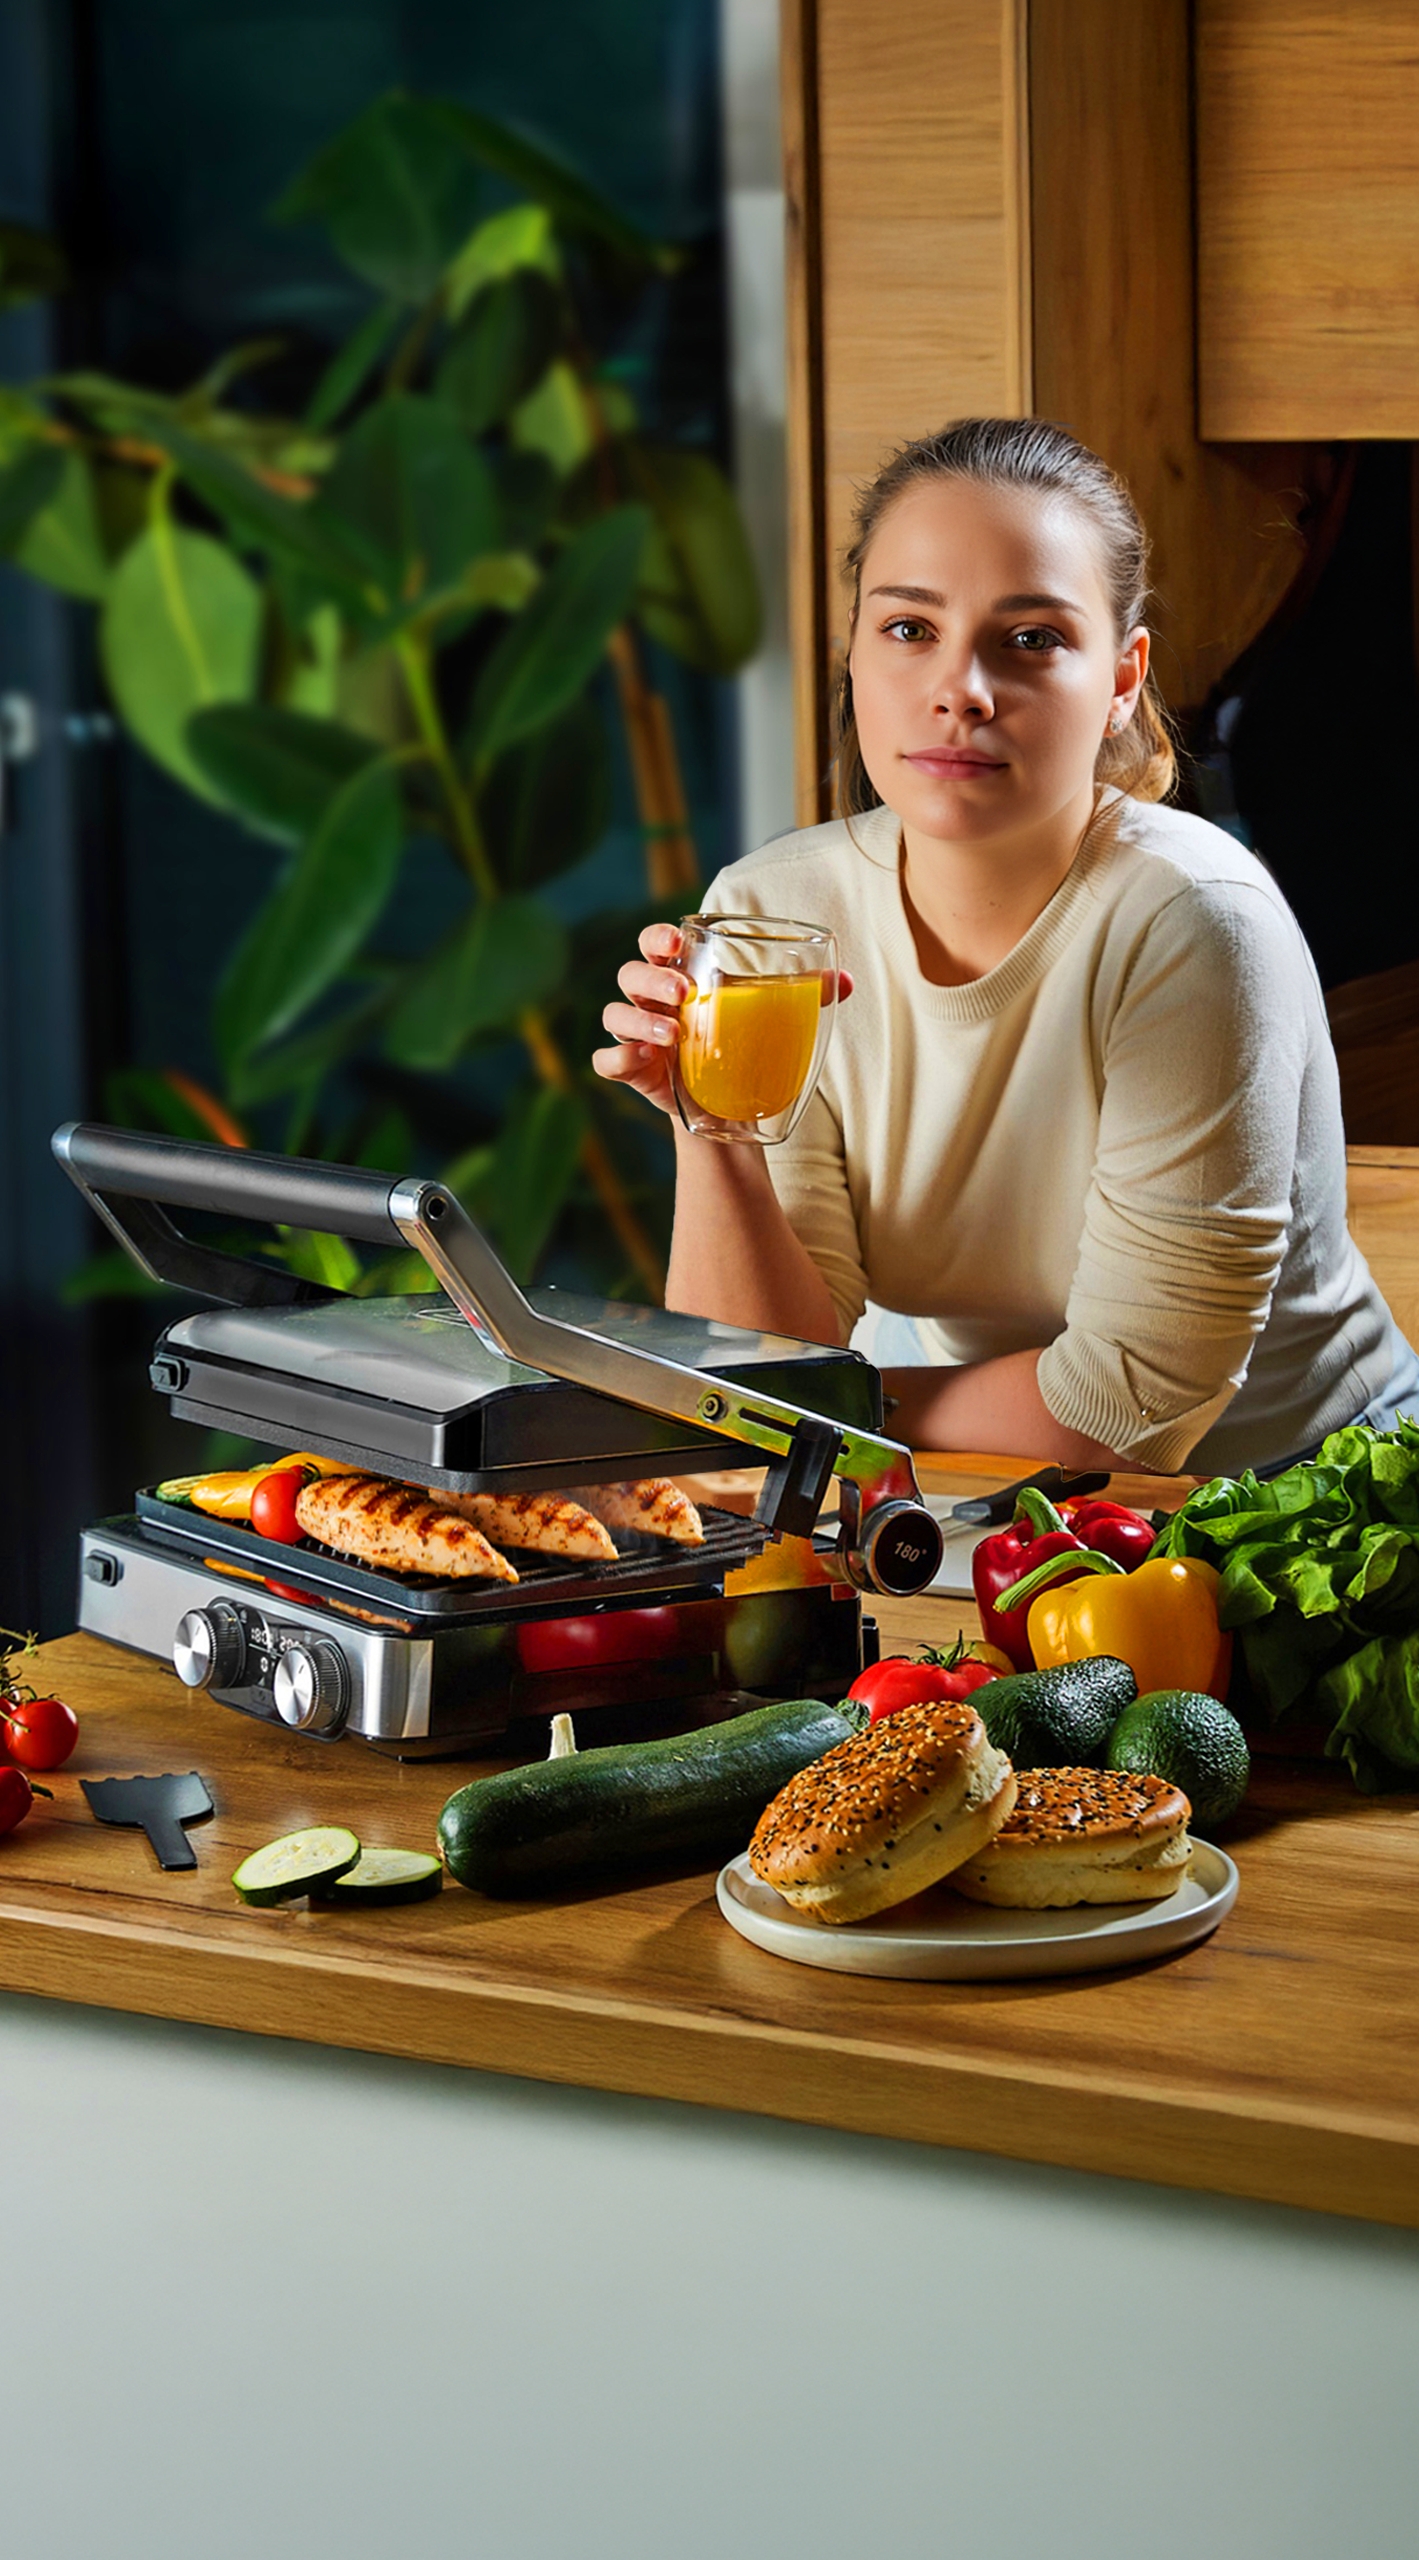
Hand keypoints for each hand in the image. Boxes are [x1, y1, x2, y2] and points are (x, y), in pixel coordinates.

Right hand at [592, 921, 854, 1119]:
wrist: (729, 1104)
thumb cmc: (742, 1043)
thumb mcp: (768, 1017)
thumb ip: (804, 996)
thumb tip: (846, 983)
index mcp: (678, 974)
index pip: (654, 942)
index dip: (658, 936)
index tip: (677, 939)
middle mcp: (650, 1000)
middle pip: (630, 973)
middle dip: (652, 976)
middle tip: (683, 990)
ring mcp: (636, 1035)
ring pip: (614, 1014)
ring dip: (639, 1018)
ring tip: (672, 1032)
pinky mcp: (633, 1072)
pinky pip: (607, 1061)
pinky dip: (619, 1058)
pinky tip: (645, 1059)